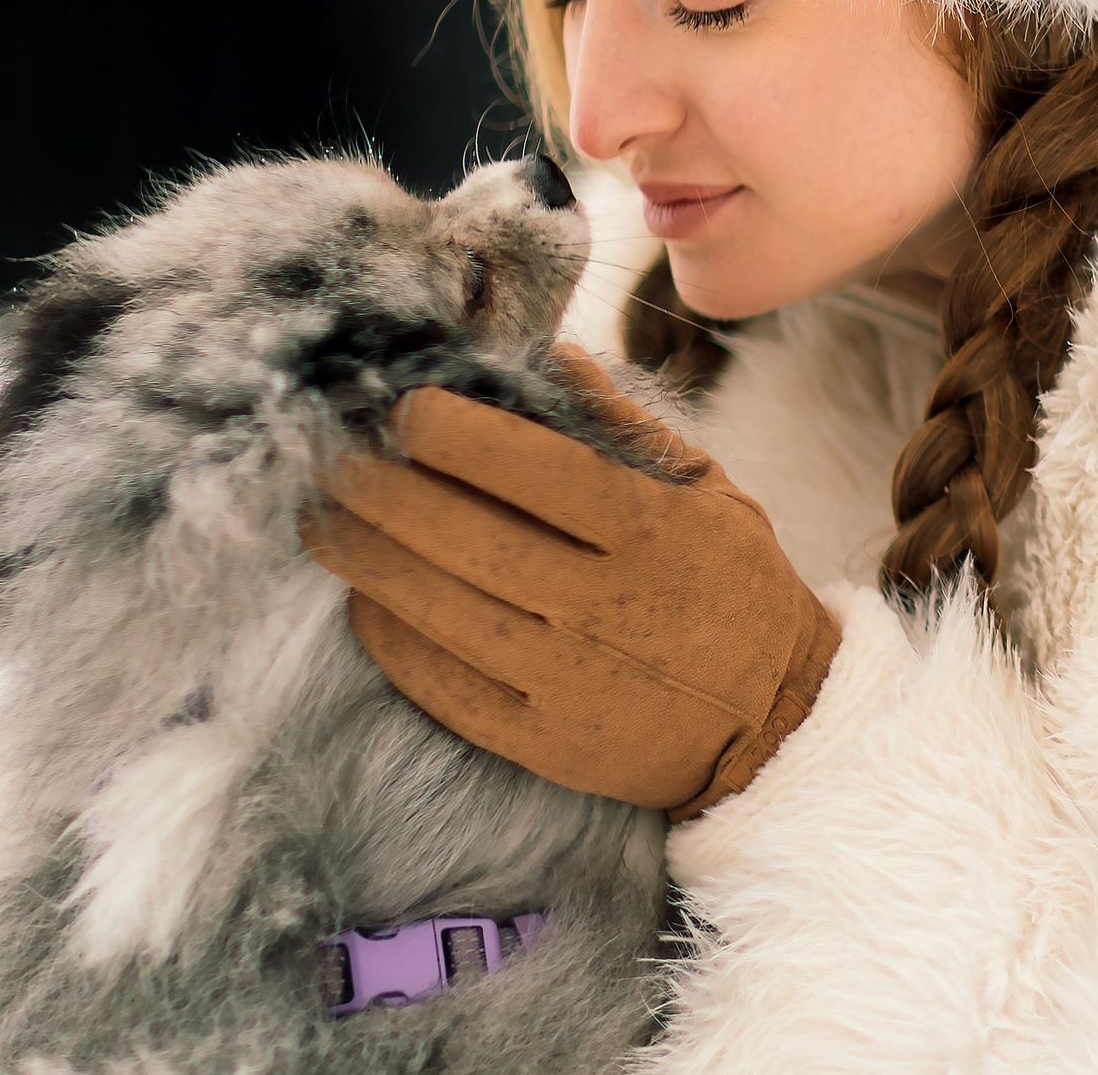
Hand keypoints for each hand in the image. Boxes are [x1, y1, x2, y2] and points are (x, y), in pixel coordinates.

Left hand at [301, 346, 839, 818]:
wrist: (776, 721)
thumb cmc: (734, 586)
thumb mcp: (709, 493)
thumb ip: (627, 429)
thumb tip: (551, 355)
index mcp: (651, 532)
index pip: (534, 469)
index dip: (456, 434)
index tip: (403, 405)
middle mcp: (605, 606)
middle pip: (466, 537)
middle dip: (382, 490)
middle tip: (328, 456)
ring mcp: (569, 681)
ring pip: (439, 611)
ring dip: (366, 559)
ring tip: (321, 520)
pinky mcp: (542, 742)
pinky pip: (442, 686)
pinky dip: (392, 638)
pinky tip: (364, 598)